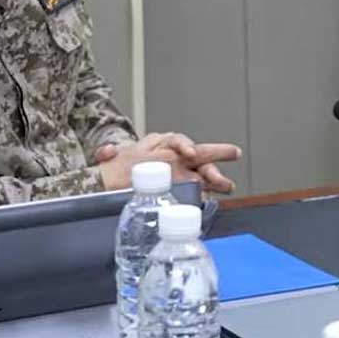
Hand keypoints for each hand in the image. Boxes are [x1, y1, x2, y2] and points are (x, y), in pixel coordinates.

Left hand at [95, 132, 241, 193]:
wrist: (113, 184)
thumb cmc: (117, 168)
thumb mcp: (112, 158)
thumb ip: (109, 153)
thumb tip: (107, 152)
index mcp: (160, 145)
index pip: (175, 141)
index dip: (184, 145)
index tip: (188, 153)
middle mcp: (174, 157)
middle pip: (198, 154)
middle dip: (216, 155)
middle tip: (231, 157)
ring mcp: (180, 172)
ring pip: (202, 171)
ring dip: (215, 177)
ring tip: (228, 186)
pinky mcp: (182, 188)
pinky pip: (198, 187)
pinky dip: (208, 191)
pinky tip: (216, 196)